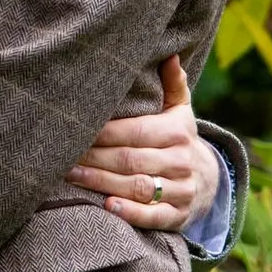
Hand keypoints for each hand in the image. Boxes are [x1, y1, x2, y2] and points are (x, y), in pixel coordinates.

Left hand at [65, 56, 217, 232]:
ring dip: (102, 182)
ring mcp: (182, 191)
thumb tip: (169, 55)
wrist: (209, 181)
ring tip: (71, 176)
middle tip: (61, 155)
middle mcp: (181, 162)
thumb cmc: (177, 139)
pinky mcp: (179, 216)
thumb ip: (173, 84)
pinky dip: (131, 212)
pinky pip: (154, 216)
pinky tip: (107, 206)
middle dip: (93, 157)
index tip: (74, 129)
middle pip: (130, 159)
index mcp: (177, 133)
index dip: (102, 132)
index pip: (134, 131)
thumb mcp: (179, 111)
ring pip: (138, 186)